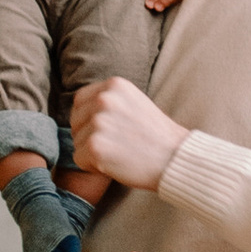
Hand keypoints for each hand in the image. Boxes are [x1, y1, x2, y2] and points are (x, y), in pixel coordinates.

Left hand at [70, 76, 185, 190]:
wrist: (175, 159)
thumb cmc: (158, 136)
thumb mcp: (135, 103)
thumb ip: (110, 102)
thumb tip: (79, 112)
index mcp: (114, 85)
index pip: (80, 100)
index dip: (87, 118)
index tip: (105, 131)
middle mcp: (104, 99)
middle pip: (75, 121)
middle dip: (88, 136)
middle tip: (115, 145)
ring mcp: (98, 122)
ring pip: (76, 141)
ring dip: (92, 152)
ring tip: (119, 153)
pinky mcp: (95, 146)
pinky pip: (78, 159)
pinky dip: (93, 166)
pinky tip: (115, 164)